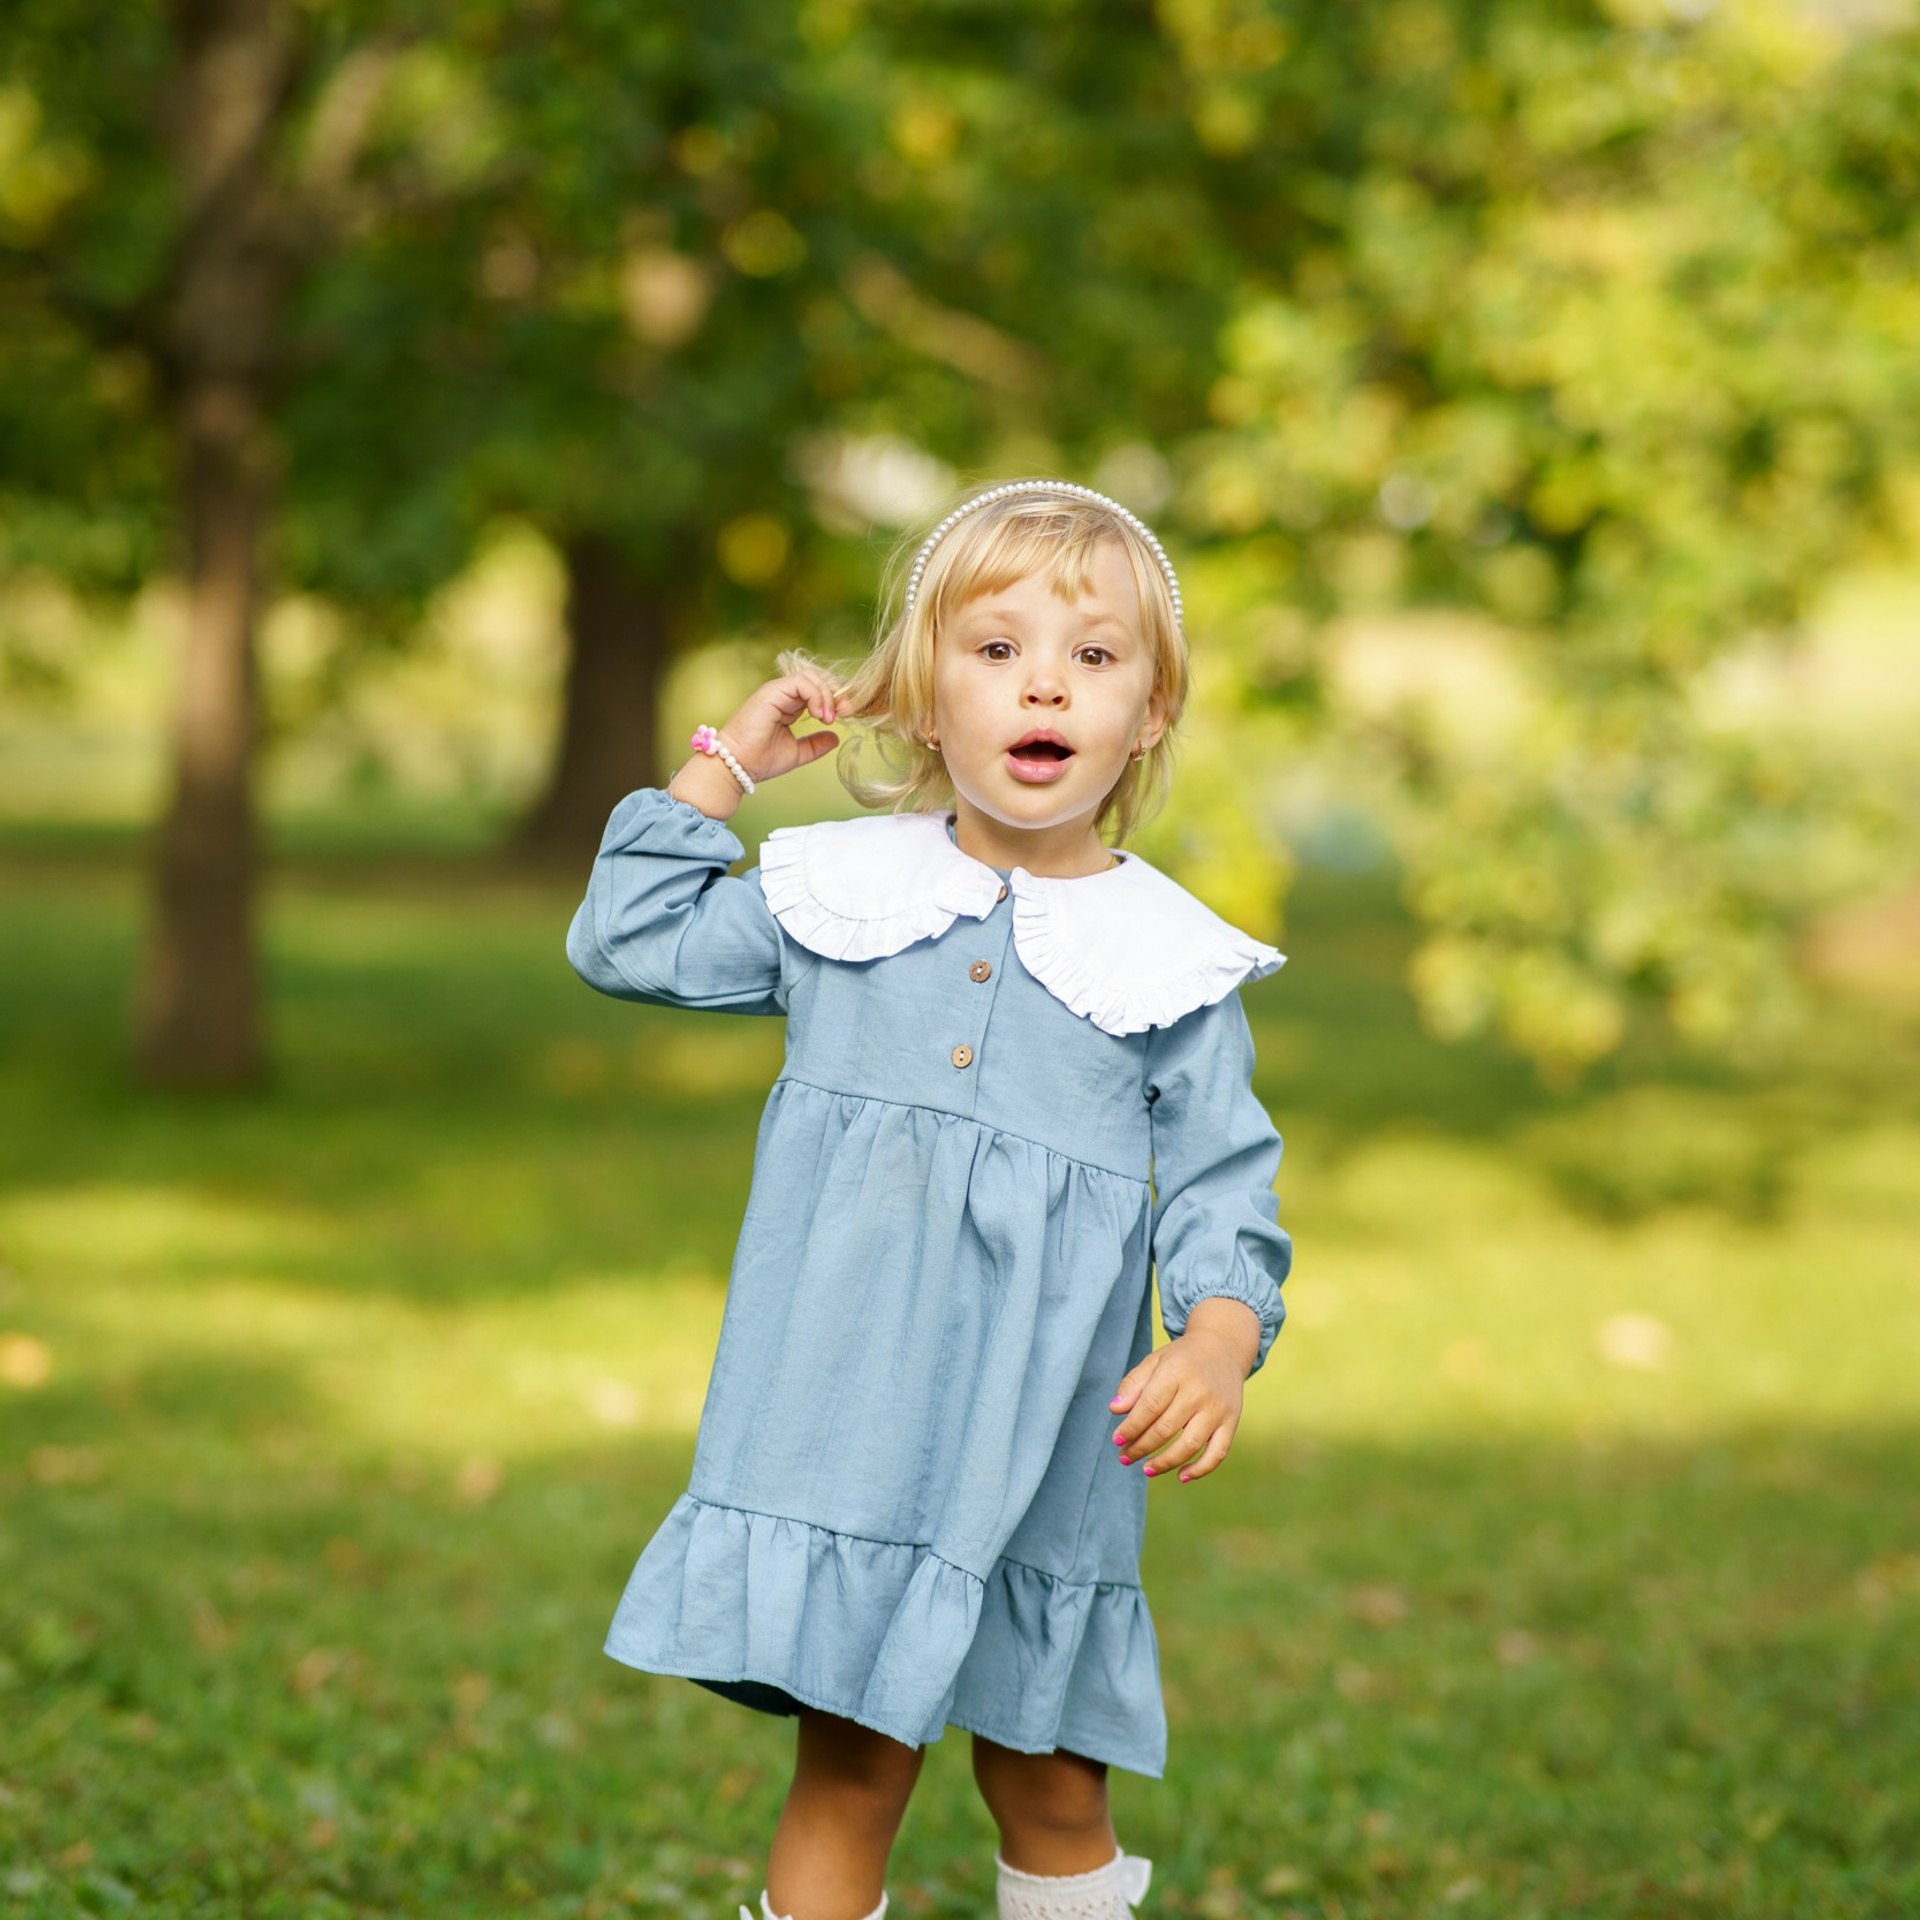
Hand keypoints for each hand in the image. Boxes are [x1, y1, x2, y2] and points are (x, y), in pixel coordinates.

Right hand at [716, 667, 852, 784]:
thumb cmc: (759, 761)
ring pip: (811, 677)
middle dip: (836, 693)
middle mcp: (782, 694)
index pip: (817, 689)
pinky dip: (816, 695)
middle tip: (847, 712)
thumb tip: (835, 738)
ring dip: (827, 695)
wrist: (736, 766)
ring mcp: (776, 691)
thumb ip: (815, 744)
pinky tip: (820, 715)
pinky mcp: (772, 692)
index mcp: (787, 705)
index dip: (835, 698)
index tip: (848, 715)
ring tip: (829, 718)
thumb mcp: (796, 753)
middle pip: (818, 678)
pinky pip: (801, 682)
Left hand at [1107, 1300, 1259, 1485]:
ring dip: (1165, 1463)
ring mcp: (1217, 1409)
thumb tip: (1115, 1410)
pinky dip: (1200, 1469)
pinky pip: (1217, 1453)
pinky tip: (1181, 1476)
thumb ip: (1133, 1384)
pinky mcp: (1231, 1422)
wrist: (1223, 1348)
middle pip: (1165, 1429)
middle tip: (1124, 1457)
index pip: (1149, 1406)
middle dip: (1141, 1447)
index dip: (1131, 1427)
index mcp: (1176, 1372)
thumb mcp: (1155, 1361)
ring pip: (1189, 1445)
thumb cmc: (1182, 1358)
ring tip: (1146, 1470)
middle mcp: (1199, 1391)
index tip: (1116, 1440)